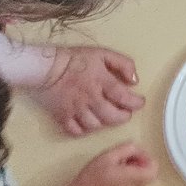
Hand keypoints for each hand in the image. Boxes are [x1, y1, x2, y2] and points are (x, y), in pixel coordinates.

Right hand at [29, 47, 144, 135]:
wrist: (45, 67)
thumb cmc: (76, 59)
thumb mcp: (103, 54)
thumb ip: (123, 64)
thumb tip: (134, 81)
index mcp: (101, 81)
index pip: (123, 97)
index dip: (135, 103)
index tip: (139, 102)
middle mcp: (89, 98)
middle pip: (111, 116)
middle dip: (123, 117)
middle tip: (125, 112)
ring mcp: (75, 109)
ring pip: (95, 126)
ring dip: (105, 123)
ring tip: (107, 116)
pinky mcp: (61, 117)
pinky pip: (75, 131)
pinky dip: (84, 131)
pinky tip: (89, 123)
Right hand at [66, 142, 156, 185]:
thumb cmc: (94, 176)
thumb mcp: (109, 155)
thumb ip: (129, 148)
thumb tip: (139, 150)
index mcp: (134, 179)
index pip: (154, 167)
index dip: (145, 158)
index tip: (132, 156)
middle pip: (148, 172)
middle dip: (137, 163)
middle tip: (122, 160)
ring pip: (141, 178)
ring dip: (133, 170)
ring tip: (117, 169)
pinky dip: (129, 179)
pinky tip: (116, 178)